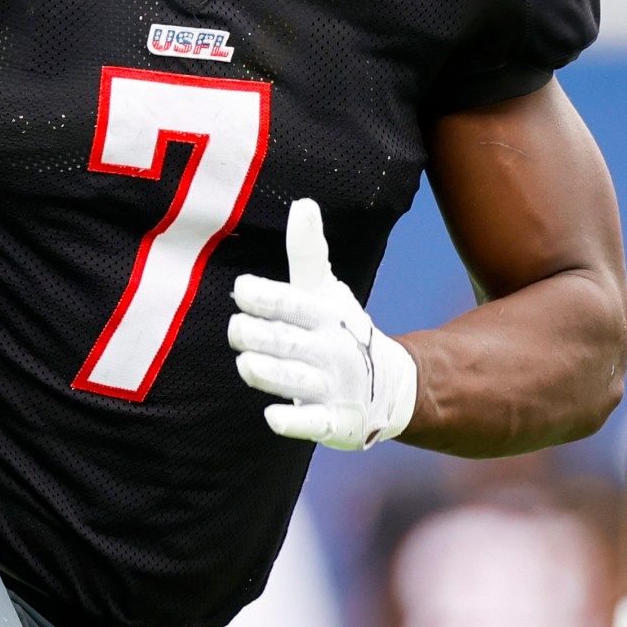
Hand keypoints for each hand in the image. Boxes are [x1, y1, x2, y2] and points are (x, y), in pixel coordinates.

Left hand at [228, 198, 416, 449]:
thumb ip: (308, 253)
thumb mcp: (327, 292)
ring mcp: (333, 387)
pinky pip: (316, 424)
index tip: (242, 289)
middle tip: (235, 328)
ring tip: (246, 364)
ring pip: (297, 381)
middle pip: (290, 342)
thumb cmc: (343, 330)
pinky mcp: (336, 422)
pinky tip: (272, 418)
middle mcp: (329, 350)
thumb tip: (302, 203)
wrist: (391, 385)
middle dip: (262, 335)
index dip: (268, 297)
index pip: (293, 303)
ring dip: (271, 373)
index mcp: (325, 315)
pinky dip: (296, 422)